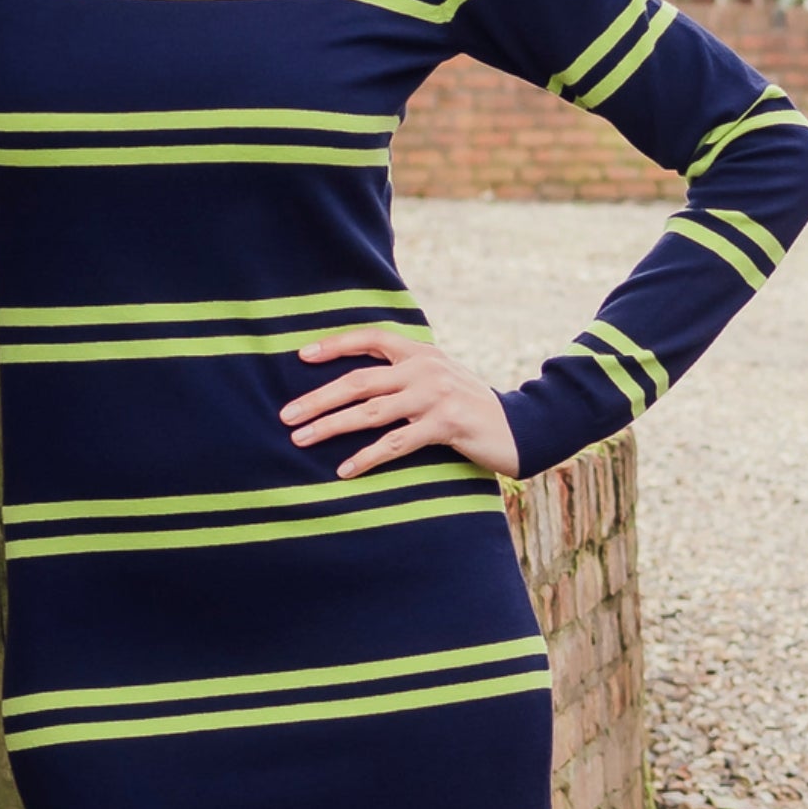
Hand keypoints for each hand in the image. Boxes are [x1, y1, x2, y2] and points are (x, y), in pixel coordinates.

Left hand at [280, 329, 520, 478]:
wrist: (521, 427)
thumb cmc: (471, 407)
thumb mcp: (439, 379)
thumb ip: (406, 375)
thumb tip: (359, 385)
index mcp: (420, 352)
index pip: (371, 338)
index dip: (335, 345)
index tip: (301, 356)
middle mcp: (425, 369)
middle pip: (360, 380)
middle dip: (318, 398)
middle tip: (286, 415)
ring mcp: (435, 396)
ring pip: (371, 411)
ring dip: (331, 426)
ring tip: (301, 439)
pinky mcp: (445, 426)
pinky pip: (396, 443)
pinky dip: (367, 457)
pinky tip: (344, 470)